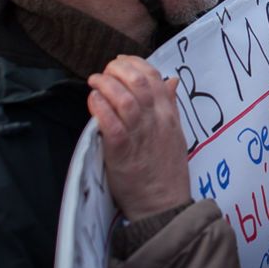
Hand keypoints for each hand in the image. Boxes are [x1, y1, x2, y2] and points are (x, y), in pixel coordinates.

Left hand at [88, 55, 189, 221]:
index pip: (154, 77)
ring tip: (94, 82)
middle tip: (104, 72)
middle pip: (138, 82)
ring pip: (124, 99)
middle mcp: (157, 120)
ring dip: (106, 85)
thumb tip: (171, 80)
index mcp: (169, 114)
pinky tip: (93, 101)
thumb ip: (171, 105)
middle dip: (118, 70)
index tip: (119, 62)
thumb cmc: (167, 170)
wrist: (164, 205)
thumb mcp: (176, 132)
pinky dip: (100, 108)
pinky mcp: (123, 152)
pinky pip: (112, 124)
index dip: (134, 63)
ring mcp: (141, 135)